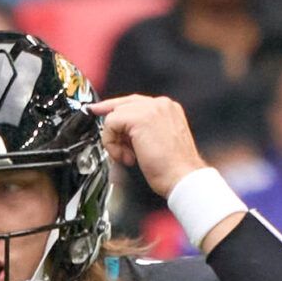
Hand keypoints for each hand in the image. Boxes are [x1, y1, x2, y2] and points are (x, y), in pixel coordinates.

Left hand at [91, 94, 209, 202]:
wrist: (182, 177)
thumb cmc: (174, 169)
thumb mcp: (160, 143)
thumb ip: (144, 131)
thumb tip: (123, 133)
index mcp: (168, 109)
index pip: (135, 103)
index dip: (115, 109)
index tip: (98, 111)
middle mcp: (161, 104)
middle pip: (123, 104)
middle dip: (114, 128)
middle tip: (112, 146)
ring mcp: (151, 108)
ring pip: (115, 115)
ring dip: (115, 140)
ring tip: (128, 157)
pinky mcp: (139, 118)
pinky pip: (110, 123)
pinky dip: (111, 143)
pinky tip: (125, 157)